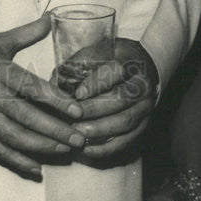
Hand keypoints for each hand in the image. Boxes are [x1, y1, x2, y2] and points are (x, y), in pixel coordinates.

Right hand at [0, 14, 86, 177]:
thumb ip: (28, 33)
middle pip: (28, 118)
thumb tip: (51, 17)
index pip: (33, 88)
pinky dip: (17, 161)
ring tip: (64, 151)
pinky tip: (36, 169)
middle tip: (79, 139)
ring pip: (16, 137)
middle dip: (56, 131)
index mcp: (1, 71)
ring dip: (42, 147)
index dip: (56, 101)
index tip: (77, 111)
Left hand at [68, 37, 158, 159]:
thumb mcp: (98, 51)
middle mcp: (143, 86)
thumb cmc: (113, 58)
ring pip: (124, 122)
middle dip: (95, 110)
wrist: (142, 68)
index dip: (96, 83)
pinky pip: (127, 141)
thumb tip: (54, 83)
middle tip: (73, 118)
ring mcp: (146, 108)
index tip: (78, 94)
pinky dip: (107, 148)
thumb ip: (78, 64)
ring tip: (77, 133)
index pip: (116, 71)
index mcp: (131, 62)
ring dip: (99, 131)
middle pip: (121, 100)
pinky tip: (87, 150)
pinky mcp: (144, 126)